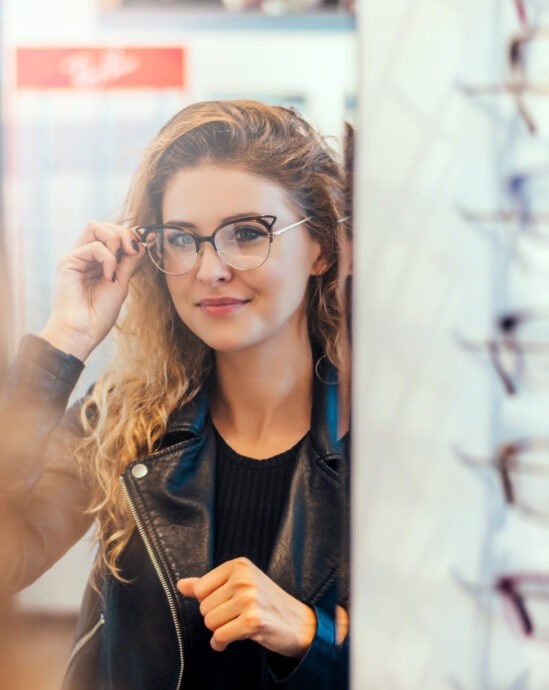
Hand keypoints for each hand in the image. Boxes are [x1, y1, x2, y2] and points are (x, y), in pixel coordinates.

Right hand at [40, 221, 142, 360]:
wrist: (83, 332)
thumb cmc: (99, 314)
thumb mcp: (121, 283)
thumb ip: (129, 261)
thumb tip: (143, 241)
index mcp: (96, 261)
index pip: (111, 234)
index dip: (130, 234)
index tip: (148, 240)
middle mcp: (84, 255)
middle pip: (102, 225)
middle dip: (123, 233)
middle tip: (133, 251)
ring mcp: (75, 257)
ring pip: (95, 227)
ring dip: (115, 240)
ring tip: (120, 263)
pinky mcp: (67, 262)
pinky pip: (93, 246)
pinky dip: (108, 259)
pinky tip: (108, 277)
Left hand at [177, 557, 316, 657]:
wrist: (298, 622)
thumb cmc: (266, 603)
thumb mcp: (239, 585)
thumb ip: (208, 584)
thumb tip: (181, 585)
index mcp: (239, 565)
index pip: (201, 588)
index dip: (209, 602)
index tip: (226, 604)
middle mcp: (244, 578)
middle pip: (204, 607)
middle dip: (216, 618)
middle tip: (235, 617)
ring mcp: (249, 598)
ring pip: (210, 622)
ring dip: (220, 631)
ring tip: (236, 626)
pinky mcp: (252, 620)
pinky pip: (220, 636)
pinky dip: (222, 643)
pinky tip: (233, 639)